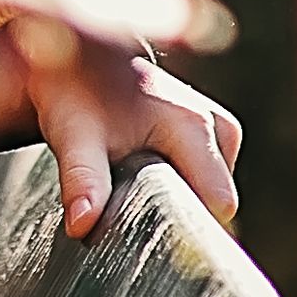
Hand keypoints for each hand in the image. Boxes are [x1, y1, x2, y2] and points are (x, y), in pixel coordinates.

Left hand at [11, 37, 242, 236]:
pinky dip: (182, 187)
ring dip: (178, 200)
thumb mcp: (73, 137)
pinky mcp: (217, 136)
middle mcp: (219, 128)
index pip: (217, 205)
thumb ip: (82, 180)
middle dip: (179, 215)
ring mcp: (223, 131)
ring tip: (134, 183)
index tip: (150, 237)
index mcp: (195, 127)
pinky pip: (209, 182)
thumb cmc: (78, 96)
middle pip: (217, 204)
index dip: (186, 228)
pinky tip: (147, 175)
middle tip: (132, 206)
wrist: (84, 60)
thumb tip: (81, 225)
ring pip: (213, 195)